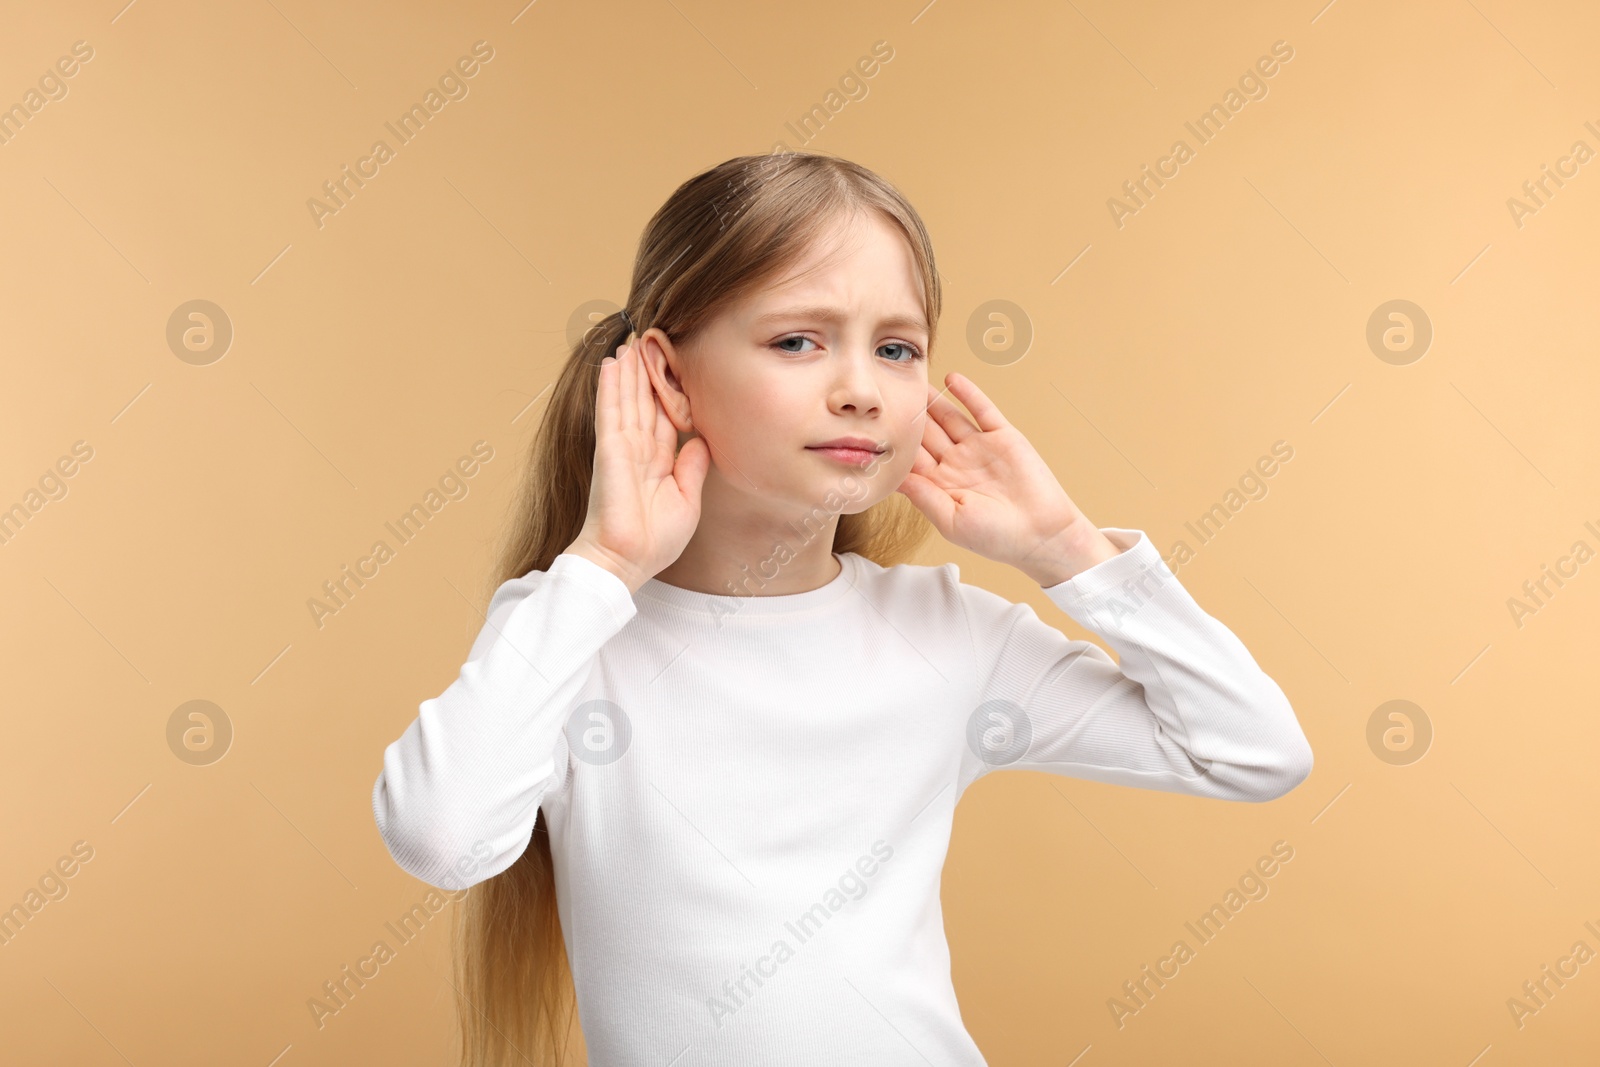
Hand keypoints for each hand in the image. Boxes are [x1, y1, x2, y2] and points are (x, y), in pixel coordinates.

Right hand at [566, 337, 710, 592]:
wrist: (626, 560)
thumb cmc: (653, 540)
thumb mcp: (687, 500)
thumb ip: (692, 468)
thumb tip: (701, 440)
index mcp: (658, 462)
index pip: (665, 418)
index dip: (668, 393)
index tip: (671, 368)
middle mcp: (638, 451)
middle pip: (644, 402)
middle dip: (645, 372)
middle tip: (647, 340)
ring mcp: (621, 448)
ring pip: (626, 399)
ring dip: (627, 370)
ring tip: (628, 342)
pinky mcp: (609, 449)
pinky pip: (610, 411)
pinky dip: (609, 386)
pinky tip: (609, 363)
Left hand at [895, 372, 1121, 585]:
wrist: (1042, 533)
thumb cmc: (996, 537)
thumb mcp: (951, 520)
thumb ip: (923, 496)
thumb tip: (893, 477)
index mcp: (941, 485)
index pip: (911, 458)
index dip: (894, 443)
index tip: (873, 426)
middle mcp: (956, 463)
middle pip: (926, 433)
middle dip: (908, 415)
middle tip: (887, 393)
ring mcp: (979, 448)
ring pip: (949, 417)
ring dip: (932, 400)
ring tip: (912, 380)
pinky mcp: (1002, 436)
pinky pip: (981, 410)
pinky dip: (967, 393)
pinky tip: (951, 378)